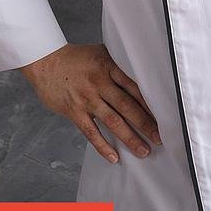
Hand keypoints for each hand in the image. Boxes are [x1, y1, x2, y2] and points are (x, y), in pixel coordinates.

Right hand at [20, 43, 162, 163]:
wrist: (45, 61)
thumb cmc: (76, 58)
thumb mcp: (101, 53)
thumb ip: (120, 65)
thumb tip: (144, 75)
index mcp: (109, 67)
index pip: (134, 86)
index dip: (150, 102)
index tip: (165, 115)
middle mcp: (99, 83)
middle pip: (127, 105)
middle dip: (145, 123)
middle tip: (160, 138)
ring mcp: (86, 99)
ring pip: (112, 121)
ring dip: (129, 138)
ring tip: (144, 151)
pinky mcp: (74, 112)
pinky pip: (91, 132)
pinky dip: (103, 146)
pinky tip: (114, 157)